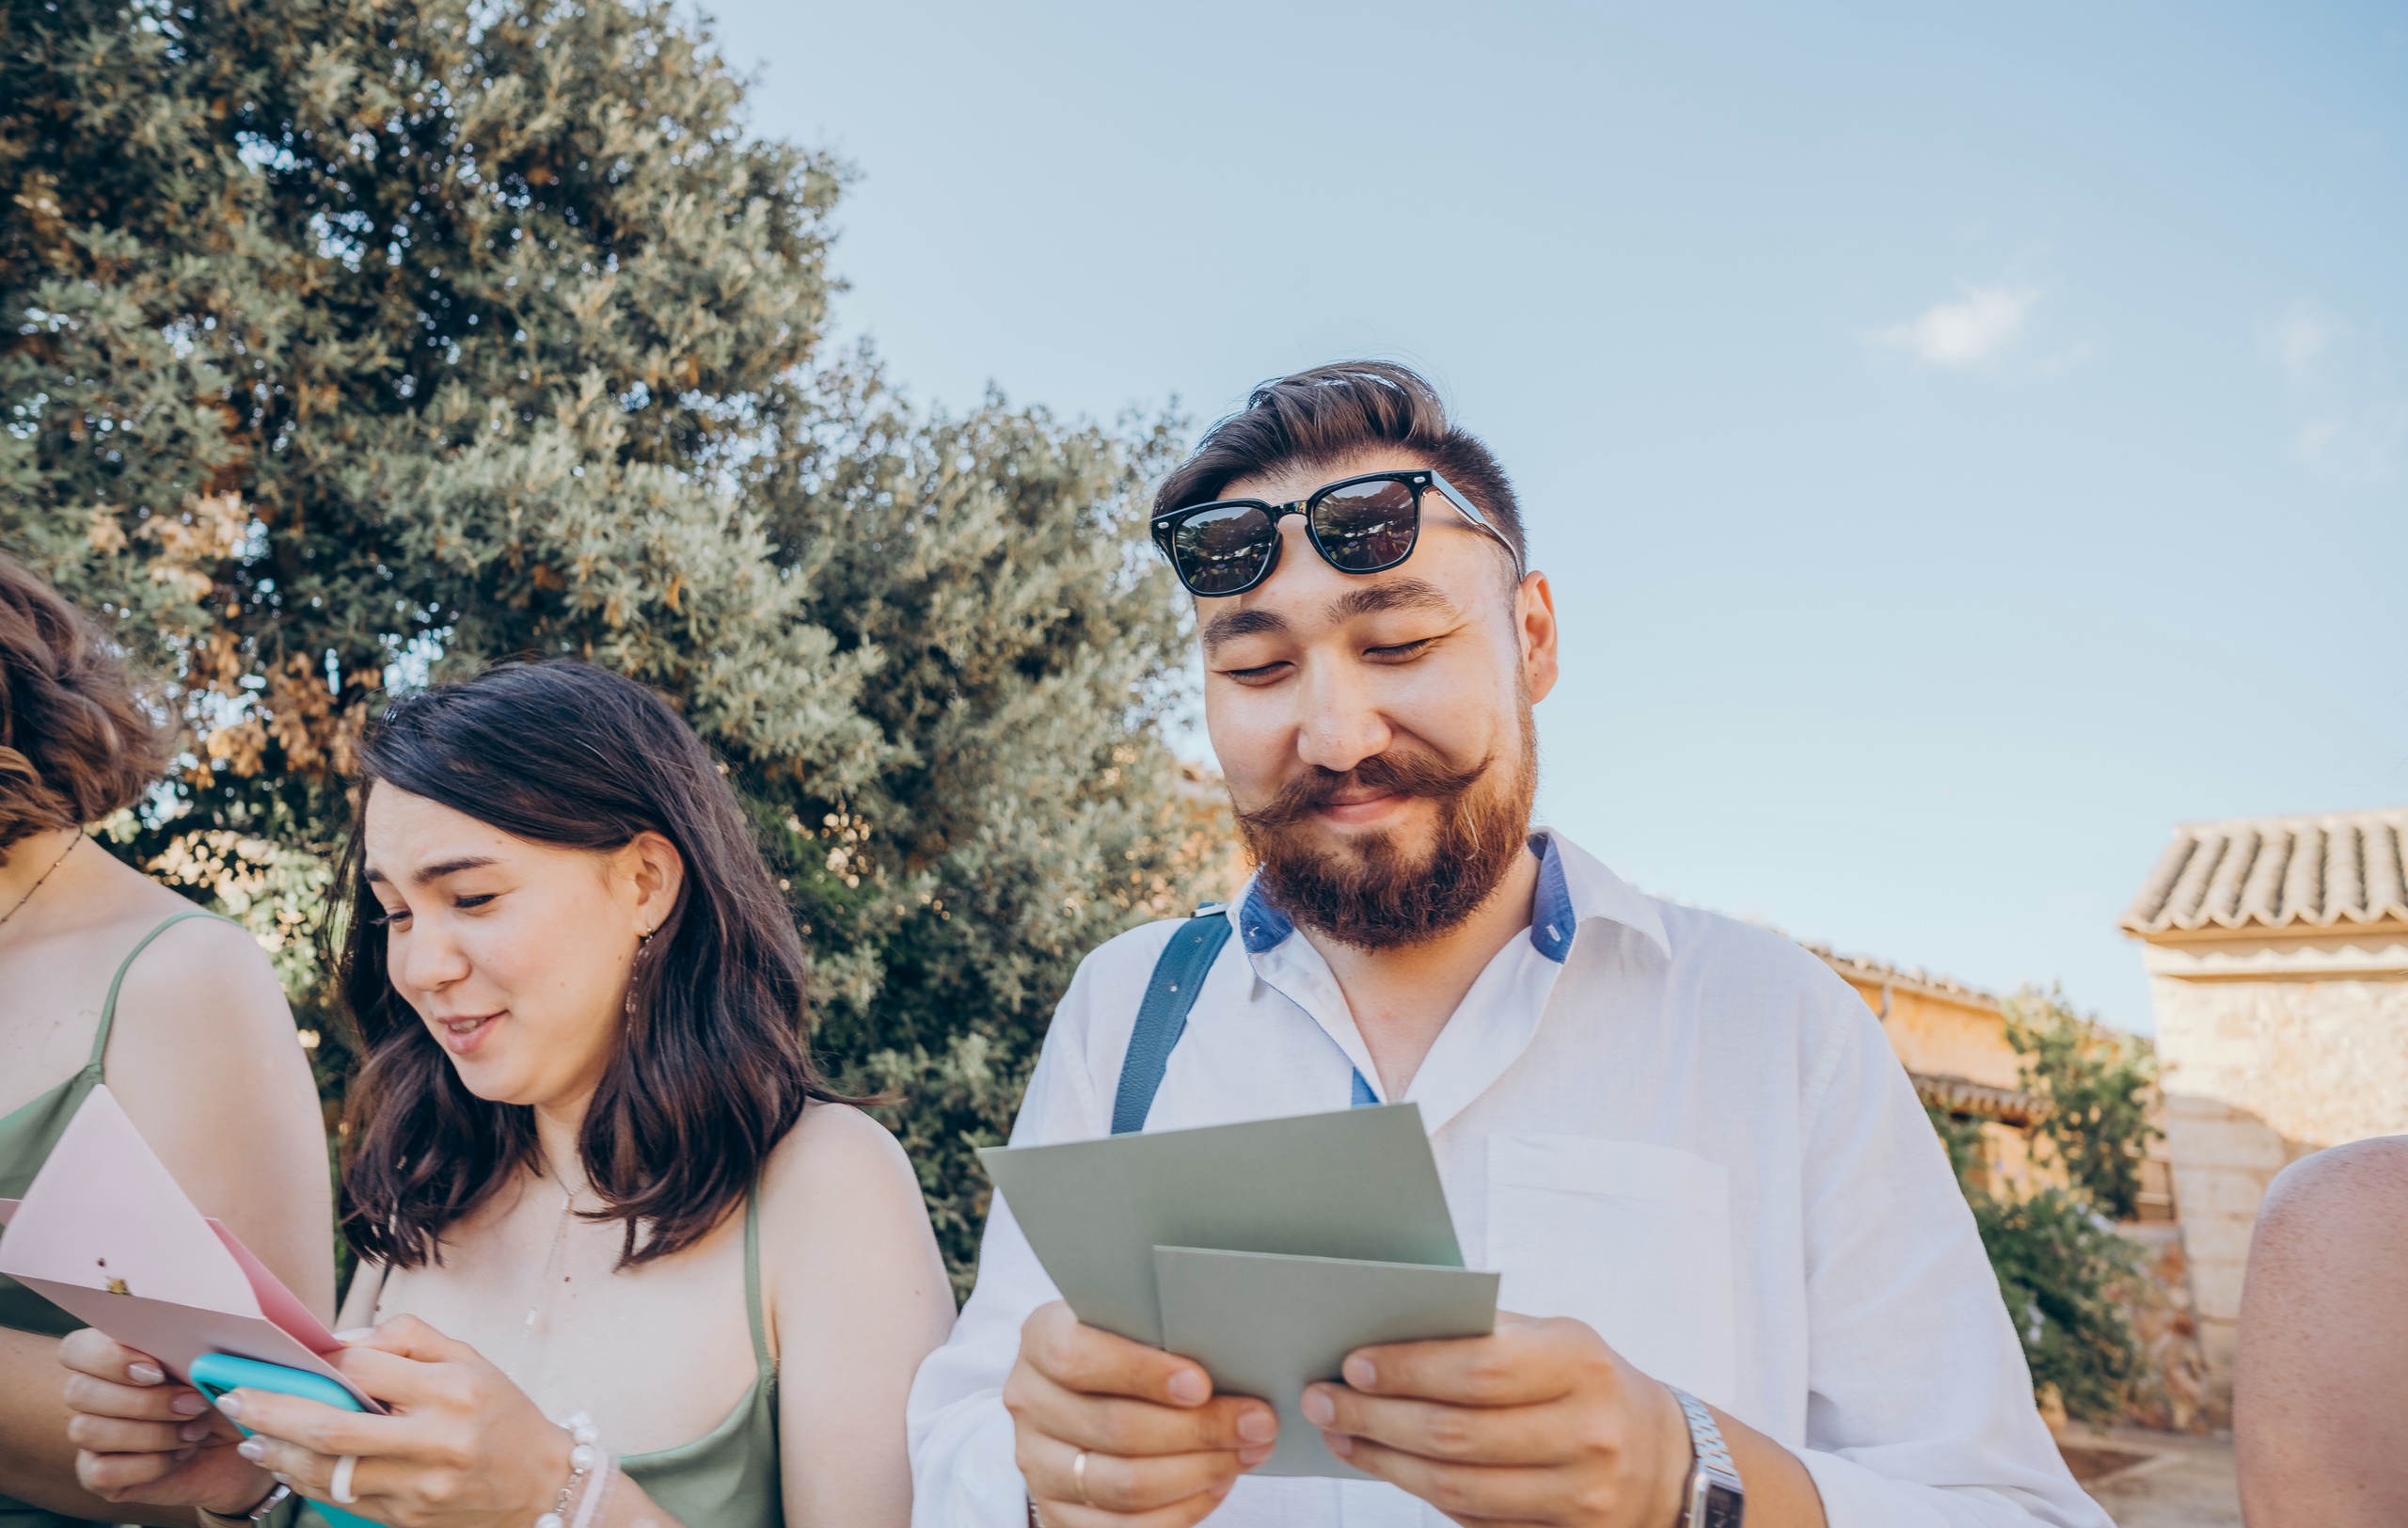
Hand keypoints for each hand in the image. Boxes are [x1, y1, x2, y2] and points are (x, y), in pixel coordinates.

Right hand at [56, 1328, 274, 1516]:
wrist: (246, 1441)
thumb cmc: (229, 1390)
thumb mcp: (223, 1365)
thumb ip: (198, 1349)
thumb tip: (195, 1352)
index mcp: (115, 1352)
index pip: (77, 1348)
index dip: (108, 1359)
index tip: (156, 1370)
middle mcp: (94, 1392)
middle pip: (78, 1391)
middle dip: (144, 1401)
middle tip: (194, 1404)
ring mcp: (93, 1435)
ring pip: (87, 1431)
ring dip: (151, 1433)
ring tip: (196, 1432)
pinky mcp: (100, 1475)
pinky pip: (101, 1472)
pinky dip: (148, 1465)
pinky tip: (181, 1456)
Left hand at [215, 1314, 575, 1527]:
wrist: (543, 1487)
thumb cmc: (502, 1415)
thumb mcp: (473, 1361)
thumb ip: (410, 1340)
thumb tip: (341, 1340)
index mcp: (455, 1391)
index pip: (371, 1368)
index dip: (327, 1359)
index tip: (293, 1356)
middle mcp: (437, 1441)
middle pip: (334, 1427)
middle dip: (274, 1410)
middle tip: (234, 1395)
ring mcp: (419, 1487)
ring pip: (329, 1472)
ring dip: (279, 1452)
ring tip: (250, 1434)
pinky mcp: (407, 1518)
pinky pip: (343, 1498)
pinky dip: (306, 1479)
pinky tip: (287, 1463)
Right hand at [1003, 1301, 1277, 1526]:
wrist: (1083, 1391)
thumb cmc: (1122, 1345)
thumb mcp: (1128, 1319)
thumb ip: (1161, 1329)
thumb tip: (1235, 1352)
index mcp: (1040, 1340)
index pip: (1079, 1359)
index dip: (1143, 1374)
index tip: (1202, 1384)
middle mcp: (1030, 1403)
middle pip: (1116, 1429)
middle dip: (1199, 1430)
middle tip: (1257, 1422)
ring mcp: (1039, 1464)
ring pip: (1125, 1485)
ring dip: (1199, 1472)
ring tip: (1246, 1453)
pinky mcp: (1057, 1512)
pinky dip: (1181, 1510)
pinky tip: (1217, 1484)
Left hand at [1300, 1312, 1691, 1527]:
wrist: (1663, 1458)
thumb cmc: (1585, 1382)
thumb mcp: (1555, 1339)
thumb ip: (1484, 1335)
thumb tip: (1385, 1334)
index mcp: (1579, 1362)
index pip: (1480, 1369)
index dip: (1410, 1370)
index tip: (1352, 1363)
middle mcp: (1587, 1431)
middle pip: (1458, 1435)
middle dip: (1377, 1418)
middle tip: (1324, 1401)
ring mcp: (1581, 1494)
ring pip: (1458, 1489)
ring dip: (1386, 1463)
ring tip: (1341, 1436)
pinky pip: (1474, 1520)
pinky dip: (1419, 1493)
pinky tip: (1386, 1466)